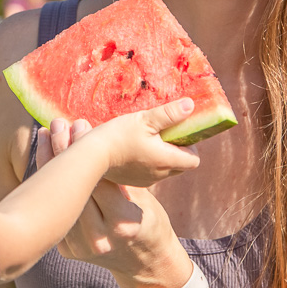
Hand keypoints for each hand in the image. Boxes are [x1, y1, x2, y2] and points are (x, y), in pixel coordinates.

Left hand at [36, 118, 194, 287]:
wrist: (145, 264)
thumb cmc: (149, 222)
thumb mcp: (146, 198)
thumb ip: (123, 176)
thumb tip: (103, 138)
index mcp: (124, 222)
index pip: (99, 179)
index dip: (88, 151)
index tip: (81, 125)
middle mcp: (99, 237)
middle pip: (75, 187)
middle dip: (64, 151)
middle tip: (59, 123)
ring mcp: (80, 247)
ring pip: (59, 198)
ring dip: (49, 163)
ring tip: (46, 133)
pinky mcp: (67, 250)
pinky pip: (56, 210)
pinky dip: (48, 183)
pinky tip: (44, 157)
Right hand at [86, 99, 200, 186]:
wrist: (92, 155)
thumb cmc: (119, 135)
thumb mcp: (145, 119)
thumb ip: (170, 113)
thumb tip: (190, 105)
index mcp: (166, 160)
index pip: (194, 160)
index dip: (191, 146)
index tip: (178, 133)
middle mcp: (160, 175)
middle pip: (181, 166)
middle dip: (178, 151)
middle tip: (164, 134)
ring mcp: (147, 180)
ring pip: (165, 170)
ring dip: (163, 157)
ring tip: (148, 140)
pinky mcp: (134, 182)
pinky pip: (150, 173)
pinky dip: (149, 163)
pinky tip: (135, 149)